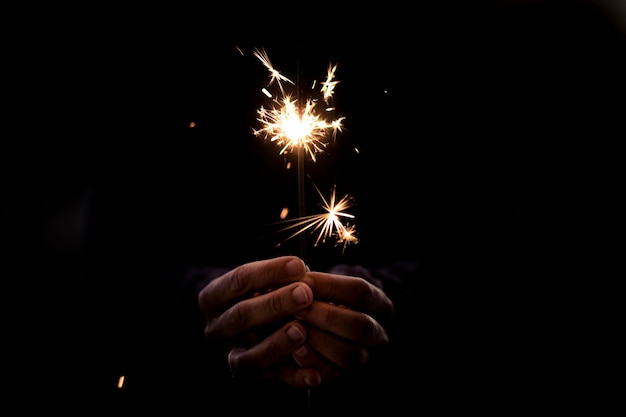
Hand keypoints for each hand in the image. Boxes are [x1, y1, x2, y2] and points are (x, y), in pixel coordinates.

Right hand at [197, 256, 322, 387]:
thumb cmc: (261, 292)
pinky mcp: (254, 378)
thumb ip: (276, 277)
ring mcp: (232, 356)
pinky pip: (274, 381)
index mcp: (213, 298)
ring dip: (277, 344)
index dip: (269, 272)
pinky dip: (295, 379)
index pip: (238, 281)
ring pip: (250, 356)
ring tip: (301, 331)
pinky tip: (314, 375)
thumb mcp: (261, 280)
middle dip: (275, 304)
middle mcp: (216, 330)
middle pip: (241, 316)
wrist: (251, 322)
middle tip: (305, 294)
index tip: (298, 265)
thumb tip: (300, 270)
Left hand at [293, 271, 393, 382]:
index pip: (360, 292)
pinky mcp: (344, 375)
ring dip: (320, 341)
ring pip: (350, 355)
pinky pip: (333, 375)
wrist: (318, 323)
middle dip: (326, 316)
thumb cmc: (320, 297)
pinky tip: (295, 351)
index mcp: (381, 305)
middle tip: (298, 308)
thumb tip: (297, 277)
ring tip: (295, 328)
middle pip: (360, 326)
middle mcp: (378, 334)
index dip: (330, 286)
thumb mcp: (324, 286)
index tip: (304, 281)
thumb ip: (314, 283)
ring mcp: (365, 357)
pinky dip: (312, 363)